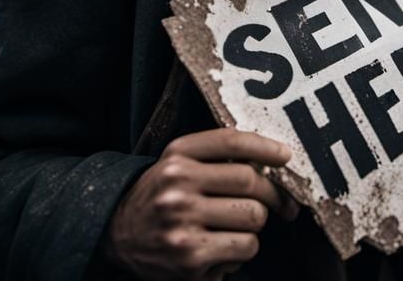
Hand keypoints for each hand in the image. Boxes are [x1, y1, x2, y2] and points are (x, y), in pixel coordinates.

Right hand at [105, 128, 299, 279]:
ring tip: (238, 225)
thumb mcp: (177, 161)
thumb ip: (215, 155)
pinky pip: (244, 248)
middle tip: (281, 202)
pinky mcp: (190, 259)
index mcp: (178, 156)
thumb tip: (273, 163)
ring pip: (253, 216)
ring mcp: (184, 223)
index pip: (233, 142)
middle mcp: (179, 186)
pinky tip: (223, 246)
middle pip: (251, 182)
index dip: (267, 147)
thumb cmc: (160, 194)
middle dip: (274, 193)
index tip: (285, 156)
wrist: (116, 234)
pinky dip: (243, 249)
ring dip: (255, 223)